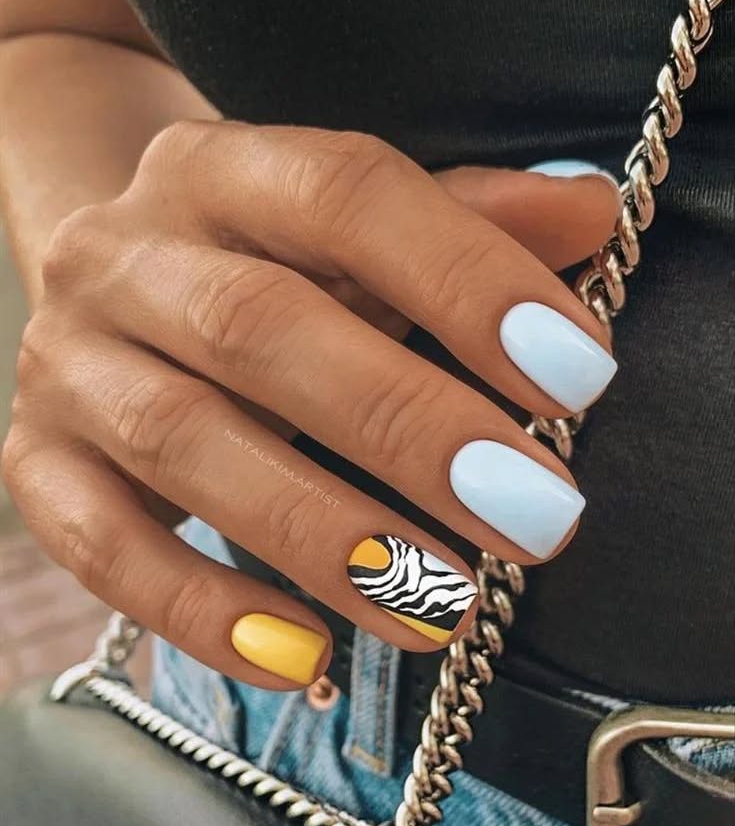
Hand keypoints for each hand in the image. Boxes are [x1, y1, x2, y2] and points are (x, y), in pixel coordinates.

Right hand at [2, 122, 618, 688]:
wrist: (110, 277)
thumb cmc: (258, 261)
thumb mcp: (353, 231)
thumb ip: (467, 221)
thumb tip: (588, 213)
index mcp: (220, 170)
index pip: (345, 196)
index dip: (463, 279)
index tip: (574, 373)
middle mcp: (126, 255)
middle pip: (261, 327)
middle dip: (408, 427)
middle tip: (533, 513)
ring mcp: (69, 363)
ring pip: (184, 443)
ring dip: (323, 533)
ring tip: (442, 602)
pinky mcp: (35, 462)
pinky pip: (99, 545)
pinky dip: (201, 607)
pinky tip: (304, 655)